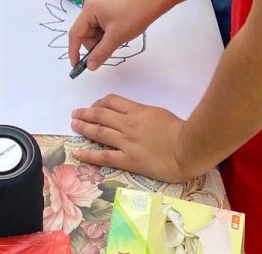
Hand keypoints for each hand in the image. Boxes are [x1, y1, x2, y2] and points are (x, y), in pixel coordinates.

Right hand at [68, 0, 157, 71]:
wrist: (153, 1)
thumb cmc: (133, 16)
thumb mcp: (115, 37)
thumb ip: (100, 53)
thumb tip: (89, 67)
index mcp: (88, 10)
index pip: (75, 34)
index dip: (74, 51)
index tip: (76, 67)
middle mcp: (91, 8)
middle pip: (85, 34)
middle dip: (94, 45)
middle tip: (109, 49)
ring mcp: (100, 9)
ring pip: (94, 33)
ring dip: (102, 41)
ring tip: (117, 40)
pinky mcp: (108, 11)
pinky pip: (101, 28)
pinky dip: (107, 36)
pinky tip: (118, 35)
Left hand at [70, 95, 189, 181]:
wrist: (187, 148)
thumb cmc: (180, 130)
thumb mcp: (160, 114)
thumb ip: (145, 115)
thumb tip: (137, 117)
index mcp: (137, 111)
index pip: (113, 102)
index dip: (100, 102)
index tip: (94, 105)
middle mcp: (128, 124)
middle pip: (101, 115)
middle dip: (86, 113)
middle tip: (75, 113)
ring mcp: (126, 142)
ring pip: (99, 132)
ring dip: (84, 127)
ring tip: (74, 125)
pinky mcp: (128, 160)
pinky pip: (104, 156)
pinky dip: (89, 155)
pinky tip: (78, 153)